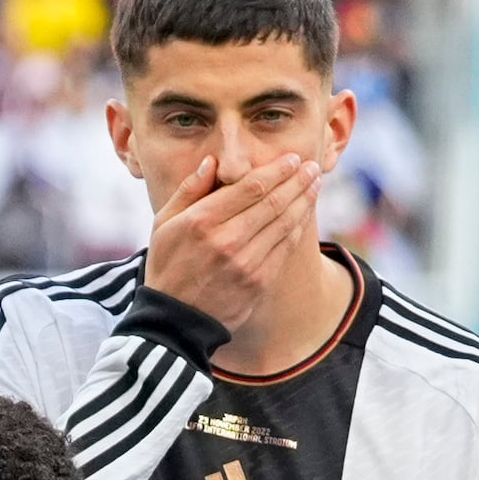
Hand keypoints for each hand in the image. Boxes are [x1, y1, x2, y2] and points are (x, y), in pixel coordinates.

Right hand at [141, 152, 318, 343]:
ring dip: (304, 201)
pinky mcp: (258, 282)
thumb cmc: (167, 264)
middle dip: (297, 181)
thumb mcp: (164, 223)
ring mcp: (246, 263)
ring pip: (284, 224)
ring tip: (314, 185)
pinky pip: (285, 247)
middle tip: (311, 167)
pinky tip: (304, 214)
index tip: (292, 159)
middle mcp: (227, 240)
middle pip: (274, 202)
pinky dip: (298, 227)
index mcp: (203, 221)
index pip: (251, 187)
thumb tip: (212, 162)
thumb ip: (189, 190)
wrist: (174, 320)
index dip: (277, 171)